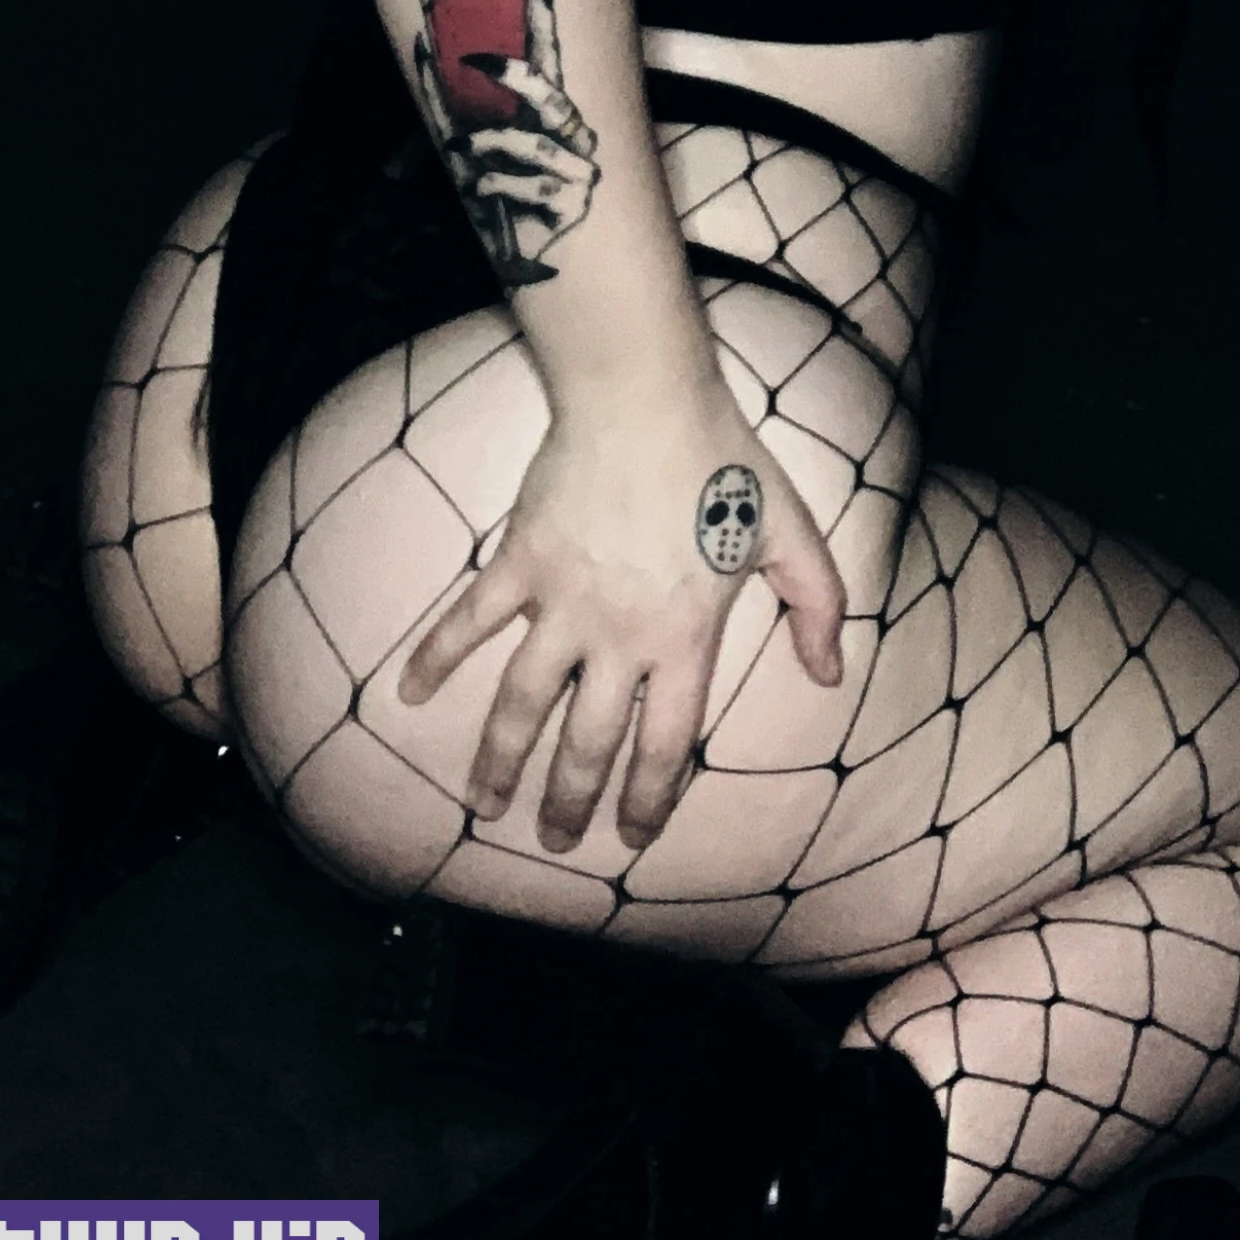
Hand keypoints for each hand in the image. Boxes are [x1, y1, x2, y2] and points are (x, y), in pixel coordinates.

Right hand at [396, 396, 845, 853]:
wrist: (647, 399)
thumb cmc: (724, 463)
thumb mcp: (792, 534)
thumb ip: (818, 607)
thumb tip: (830, 673)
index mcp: (686, 639)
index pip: (664, 744)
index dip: (647, 799)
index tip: (631, 837)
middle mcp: (619, 637)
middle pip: (588, 740)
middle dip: (570, 800)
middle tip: (556, 839)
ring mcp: (562, 603)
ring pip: (521, 702)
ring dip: (499, 759)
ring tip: (484, 804)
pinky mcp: (519, 562)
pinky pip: (468, 621)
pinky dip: (436, 657)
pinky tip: (409, 694)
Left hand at [412, 0, 598, 283]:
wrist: (526, 260)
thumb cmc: (501, 198)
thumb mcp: (469, 145)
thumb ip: (448, 104)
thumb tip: (420, 51)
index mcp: (553, 116)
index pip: (553, 58)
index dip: (546, 21)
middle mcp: (577, 136)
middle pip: (551, 95)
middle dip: (514, 74)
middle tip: (474, 58)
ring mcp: (583, 170)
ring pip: (529, 143)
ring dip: (485, 147)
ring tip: (465, 156)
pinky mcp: (578, 204)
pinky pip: (525, 184)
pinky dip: (493, 186)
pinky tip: (482, 192)